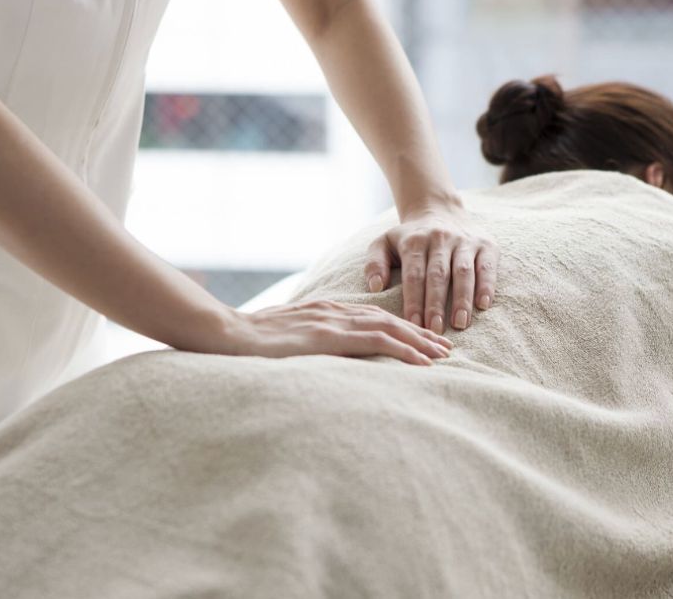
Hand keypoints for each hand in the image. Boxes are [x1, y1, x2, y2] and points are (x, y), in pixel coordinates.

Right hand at [225, 300, 453, 365]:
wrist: (226, 334)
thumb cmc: (249, 341)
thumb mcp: (285, 337)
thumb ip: (307, 340)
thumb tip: (320, 355)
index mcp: (325, 311)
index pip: (373, 317)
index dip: (401, 328)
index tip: (423, 340)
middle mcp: (334, 312)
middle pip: (388, 320)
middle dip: (419, 333)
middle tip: (445, 347)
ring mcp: (332, 322)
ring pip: (388, 328)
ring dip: (419, 342)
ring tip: (442, 355)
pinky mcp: (328, 337)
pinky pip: (375, 342)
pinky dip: (403, 350)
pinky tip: (421, 362)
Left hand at [364, 205, 498, 333]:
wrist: (440, 209)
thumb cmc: (409, 238)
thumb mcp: (384, 243)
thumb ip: (375, 263)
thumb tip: (375, 287)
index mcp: (414, 241)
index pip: (414, 275)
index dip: (414, 301)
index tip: (413, 325)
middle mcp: (440, 239)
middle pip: (438, 275)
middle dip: (436, 304)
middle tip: (435, 330)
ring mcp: (464, 241)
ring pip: (463, 272)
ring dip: (462, 299)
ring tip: (460, 323)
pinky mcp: (486, 244)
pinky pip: (487, 266)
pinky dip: (487, 285)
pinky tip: (483, 305)